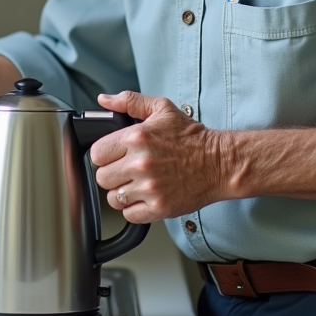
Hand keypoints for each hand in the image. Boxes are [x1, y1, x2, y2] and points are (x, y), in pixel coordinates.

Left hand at [90, 91, 226, 222]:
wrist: (219, 162)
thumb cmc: (191, 137)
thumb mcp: (161, 109)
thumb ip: (129, 101)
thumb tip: (104, 100)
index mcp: (136, 138)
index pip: (97, 154)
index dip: (104, 155)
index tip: (114, 156)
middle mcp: (140, 164)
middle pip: (102, 177)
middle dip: (112, 174)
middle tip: (126, 170)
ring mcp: (150, 188)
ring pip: (113, 198)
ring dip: (122, 193)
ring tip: (137, 184)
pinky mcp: (159, 207)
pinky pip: (129, 215)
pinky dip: (134, 209)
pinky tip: (145, 197)